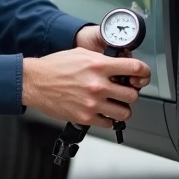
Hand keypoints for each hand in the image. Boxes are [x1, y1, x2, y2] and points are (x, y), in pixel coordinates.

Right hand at [22, 47, 150, 129]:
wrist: (35, 82)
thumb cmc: (55, 67)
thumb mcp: (81, 54)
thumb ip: (102, 60)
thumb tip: (119, 66)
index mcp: (99, 66)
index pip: (135, 68)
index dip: (143, 72)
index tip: (142, 75)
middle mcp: (98, 85)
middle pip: (133, 95)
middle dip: (130, 94)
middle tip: (123, 93)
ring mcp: (92, 103)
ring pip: (124, 113)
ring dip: (121, 109)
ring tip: (113, 105)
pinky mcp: (85, 117)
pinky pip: (108, 124)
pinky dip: (107, 119)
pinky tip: (101, 112)